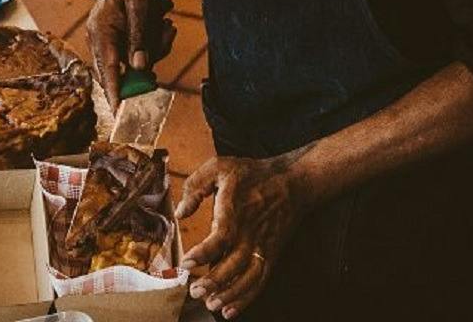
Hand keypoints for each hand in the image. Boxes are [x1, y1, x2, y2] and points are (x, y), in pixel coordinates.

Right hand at [86, 0, 175, 108]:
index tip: (119, 113)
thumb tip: (140, 68)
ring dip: (156, 47)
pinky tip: (162, 23)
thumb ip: (139, 37)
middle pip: (122, 71)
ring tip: (165, 22)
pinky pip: (138, 56)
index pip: (108, 70)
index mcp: (101, 32)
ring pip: (135, 64)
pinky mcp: (118, 44)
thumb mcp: (141, 6)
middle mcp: (100, 41)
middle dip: (148, 61)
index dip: (115, 93)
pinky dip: (154, 44)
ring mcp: (108, 43)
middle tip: (166, 32)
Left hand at [177, 155, 308, 318]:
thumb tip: (181, 212)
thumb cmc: (251, 174)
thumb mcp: (219, 166)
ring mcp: (262, 245)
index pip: (221, 235)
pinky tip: (229, 310)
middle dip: (214, 281)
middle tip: (195, 290)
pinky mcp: (270, 255)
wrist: (291, 181)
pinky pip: (260, 281)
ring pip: (248, 277)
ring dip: (230, 294)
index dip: (204, 252)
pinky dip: (246, 298)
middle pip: (234, 262)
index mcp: (235, 209)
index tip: (187, 262)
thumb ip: (196, 186)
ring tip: (210, 304)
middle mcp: (250, 231)